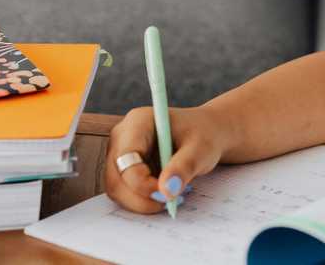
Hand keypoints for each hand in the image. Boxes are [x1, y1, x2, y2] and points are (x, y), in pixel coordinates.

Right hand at [103, 104, 231, 212]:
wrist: (208, 134)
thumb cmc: (204, 135)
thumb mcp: (202, 148)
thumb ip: (184, 166)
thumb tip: (167, 190)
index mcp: (138, 122)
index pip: (126, 158)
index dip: (141, 182)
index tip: (166, 193)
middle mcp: (122, 137)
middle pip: (116, 178)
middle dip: (140, 198)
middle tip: (169, 202)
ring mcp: (120, 154)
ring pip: (117, 189)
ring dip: (142, 202)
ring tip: (172, 198)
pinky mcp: (124, 169)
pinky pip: (125, 193)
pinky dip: (143, 200)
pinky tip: (166, 194)